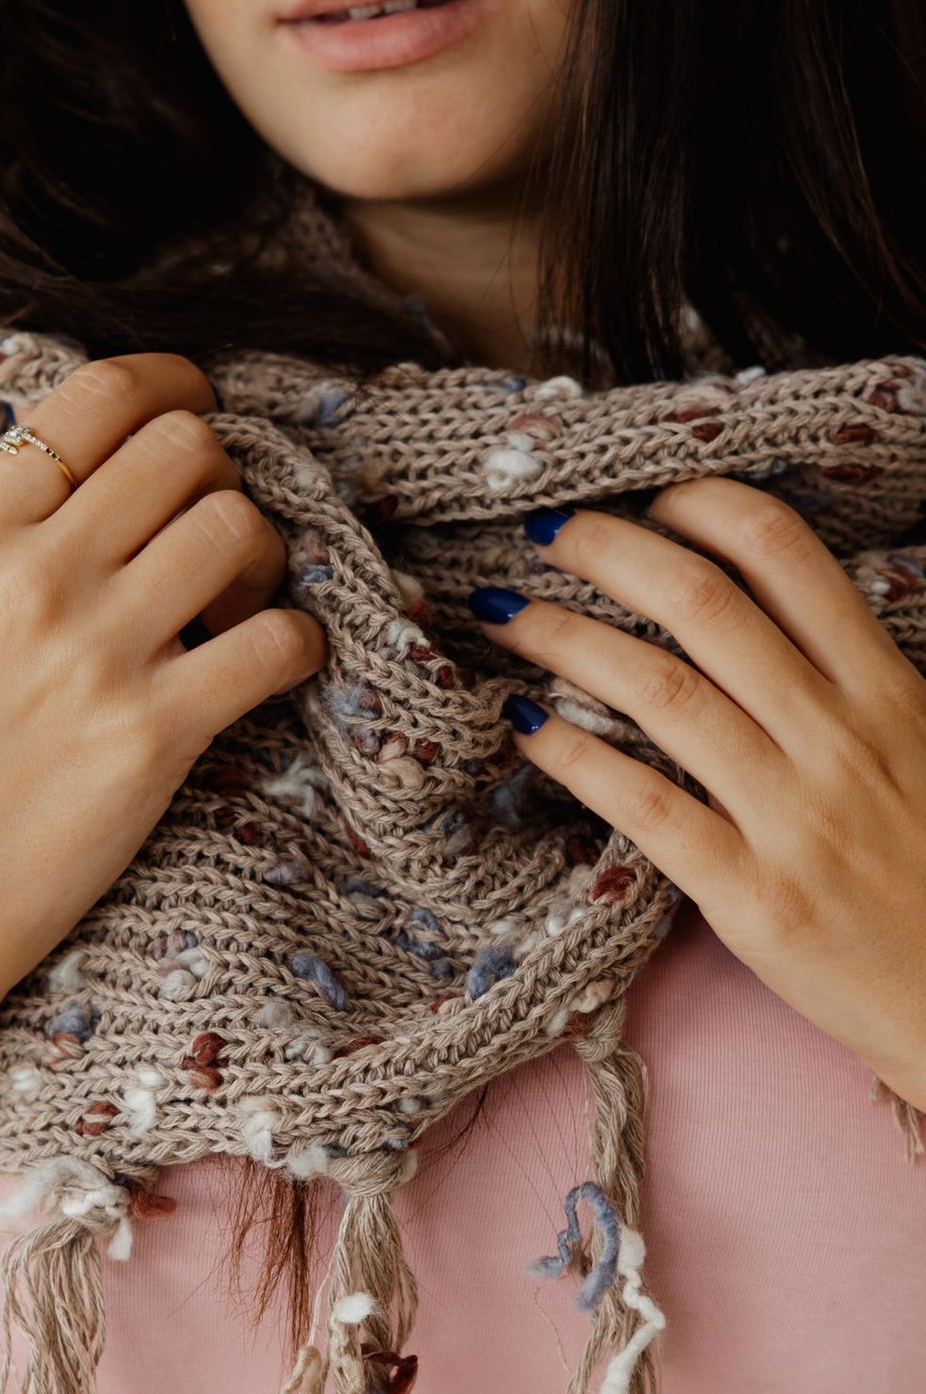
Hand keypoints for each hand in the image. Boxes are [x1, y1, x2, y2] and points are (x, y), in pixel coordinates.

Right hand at [0, 352, 325, 1018]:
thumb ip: (20, 524)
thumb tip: (125, 450)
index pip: (101, 392)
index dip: (176, 386)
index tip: (199, 416)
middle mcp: (35, 575)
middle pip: (188, 446)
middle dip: (224, 480)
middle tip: (215, 541)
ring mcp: (94, 653)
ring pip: (238, 524)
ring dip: (265, 556)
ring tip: (241, 605)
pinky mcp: (152, 734)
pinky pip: (279, 639)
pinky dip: (298, 642)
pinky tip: (272, 662)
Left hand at [466, 477, 925, 1110]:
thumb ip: (857, 682)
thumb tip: (766, 619)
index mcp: (888, 690)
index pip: (788, 557)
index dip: (705, 509)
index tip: (649, 500)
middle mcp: (839, 737)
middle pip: (705, 605)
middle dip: (612, 551)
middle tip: (548, 532)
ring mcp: (793, 815)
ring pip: (659, 692)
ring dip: (566, 640)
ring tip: (506, 614)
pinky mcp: (751, 893)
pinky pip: (643, 805)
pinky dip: (573, 757)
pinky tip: (524, 729)